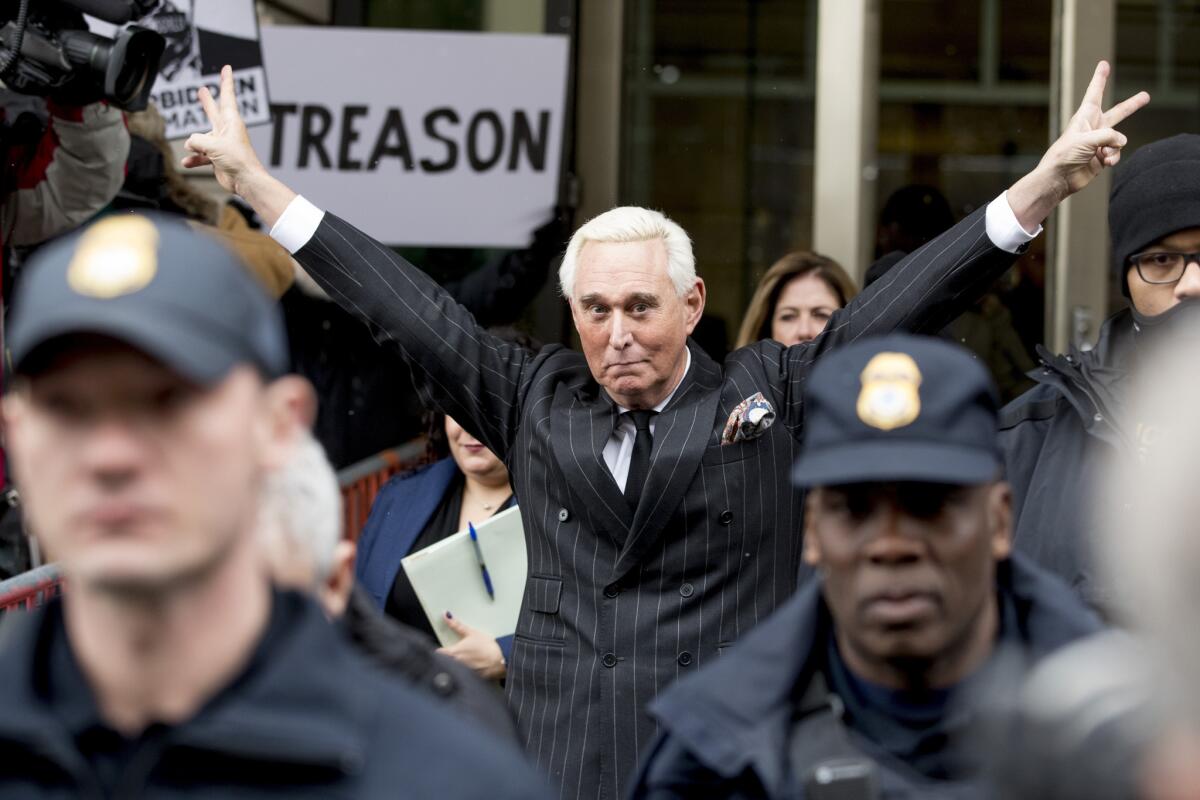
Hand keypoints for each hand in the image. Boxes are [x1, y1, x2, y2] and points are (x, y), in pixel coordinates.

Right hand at [182, 65, 294, 226]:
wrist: (246, 181)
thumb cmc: (237, 160)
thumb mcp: (213, 145)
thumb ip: (196, 140)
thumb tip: (189, 144)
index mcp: (231, 121)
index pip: (227, 96)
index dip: (226, 81)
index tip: (227, 68)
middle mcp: (226, 131)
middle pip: (213, 111)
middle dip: (207, 101)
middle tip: (202, 90)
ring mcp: (222, 144)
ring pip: (202, 138)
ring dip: (195, 145)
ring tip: (191, 150)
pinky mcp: (218, 158)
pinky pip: (201, 155)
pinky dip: (194, 159)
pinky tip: (187, 162)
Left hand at [438, 612, 506, 680]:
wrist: (500, 662)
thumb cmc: (487, 648)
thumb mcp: (472, 632)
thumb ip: (457, 625)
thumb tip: (447, 616)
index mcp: (453, 653)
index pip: (437, 653)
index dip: (437, 651)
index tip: (440, 648)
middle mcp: (455, 664)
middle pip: (443, 662)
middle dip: (445, 658)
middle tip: (453, 652)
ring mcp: (462, 672)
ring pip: (453, 669)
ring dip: (454, 665)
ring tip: (465, 659)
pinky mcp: (470, 678)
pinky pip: (462, 675)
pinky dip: (464, 672)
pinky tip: (471, 667)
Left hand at [1008, 60, 1149, 229]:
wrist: (1058, 179)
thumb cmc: (1065, 155)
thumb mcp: (1087, 139)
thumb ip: (1109, 135)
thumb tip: (1121, 141)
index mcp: (1085, 117)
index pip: (1095, 93)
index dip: (1100, 78)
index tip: (1103, 64)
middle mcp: (1093, 128)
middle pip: (1118, 113)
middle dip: (1132, 105)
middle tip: (1146, 96)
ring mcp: (1098, 143)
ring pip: (1119, 139)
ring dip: (1115, 147)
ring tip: (1102, 153)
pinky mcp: (1101, 157)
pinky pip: (1116, 153)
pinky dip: (1113, 157)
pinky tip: (1104, 162)